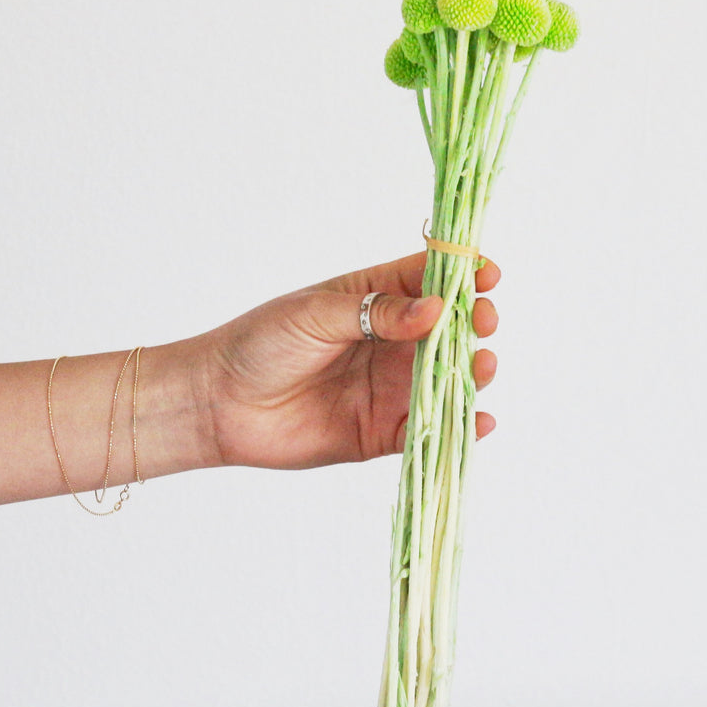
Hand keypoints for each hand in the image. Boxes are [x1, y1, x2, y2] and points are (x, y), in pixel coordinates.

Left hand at [187, 251, 499, 468]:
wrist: (218, 404)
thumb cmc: (260, 343)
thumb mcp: (317, 314)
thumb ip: (378, 312)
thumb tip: (436, 309)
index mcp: (376, 297)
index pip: (432, 279)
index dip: (465, 274)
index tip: (487, 276)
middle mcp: (392, 340)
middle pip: (452, 329)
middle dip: (476, 324)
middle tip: (482, 324)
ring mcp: (391, 386)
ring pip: (449, 378)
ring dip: (474, 372)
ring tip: (482, 367)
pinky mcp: (384, 431)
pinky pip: (430, 429)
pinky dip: (460, 427)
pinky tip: (477, 421)